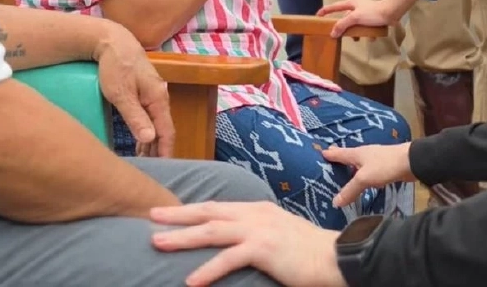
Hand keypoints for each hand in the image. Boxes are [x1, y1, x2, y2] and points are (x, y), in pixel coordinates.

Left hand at [93, 20, 174, 156]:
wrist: (112, 41)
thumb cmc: (115, 66)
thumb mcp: (121, 95)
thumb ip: (135, 117)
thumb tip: (151, 138)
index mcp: (158, 99)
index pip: (167, 131)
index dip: (165, 151)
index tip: (164, 168)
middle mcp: (160, 97)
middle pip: (163, 129)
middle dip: (158, 149)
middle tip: (149, 169)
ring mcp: (153, 94)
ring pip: (156, 123)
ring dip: (151, 141)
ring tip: (144, 159)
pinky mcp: (144, 91)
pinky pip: (150, 116)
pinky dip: (146, 130)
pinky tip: (140, 139)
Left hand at [151, 202, 344, 286]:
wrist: (335, 257)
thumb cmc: (308, 252)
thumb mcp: (278, 233)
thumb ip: (256, 233)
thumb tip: (235, 242)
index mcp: (257, 209)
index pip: (217, 207)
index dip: (191, 209)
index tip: (167, 210)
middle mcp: (255, 214)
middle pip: (208, 212)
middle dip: (177, 214)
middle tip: (151, 215)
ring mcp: (259, 229)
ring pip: (212, 231)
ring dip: (182, 237)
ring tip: (157, 242)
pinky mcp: (264, 248)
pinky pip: (229, 259)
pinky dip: (208, 270)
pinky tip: (191, 281)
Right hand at [317, 0, 398, 34]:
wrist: (392, 13)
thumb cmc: (373, 13)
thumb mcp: (355, 18)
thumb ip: (342, 25)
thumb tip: (332, 33)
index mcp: (351, 3)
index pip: (334, 7)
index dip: (325, 11)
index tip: (317, 16)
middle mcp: (356, 7)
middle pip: (345, 19)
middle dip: (345, 28)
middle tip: (342, 36)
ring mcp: (364, 13)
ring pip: (355, 25)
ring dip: (357, 33)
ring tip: (359, 38)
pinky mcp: (372, 19)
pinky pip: (365, 28)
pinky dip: (367, 34)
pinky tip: (371, 37)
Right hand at [324, 143, 413, 207]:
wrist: (411, 162)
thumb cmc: (385, 166)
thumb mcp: (364, 179)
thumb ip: (350, 190)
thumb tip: (334, 202)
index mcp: (357, 153)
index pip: (339, 153)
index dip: (330, 154)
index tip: (321, 152)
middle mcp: (365, 154)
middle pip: (349, 157)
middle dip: (340, 159)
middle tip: (331, 162)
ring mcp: (376, 160)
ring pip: (360, 165)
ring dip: (352, 169)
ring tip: (345, 175)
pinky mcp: (385, 167)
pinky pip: (369, 172)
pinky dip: (364, 176)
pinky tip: (365, 183)